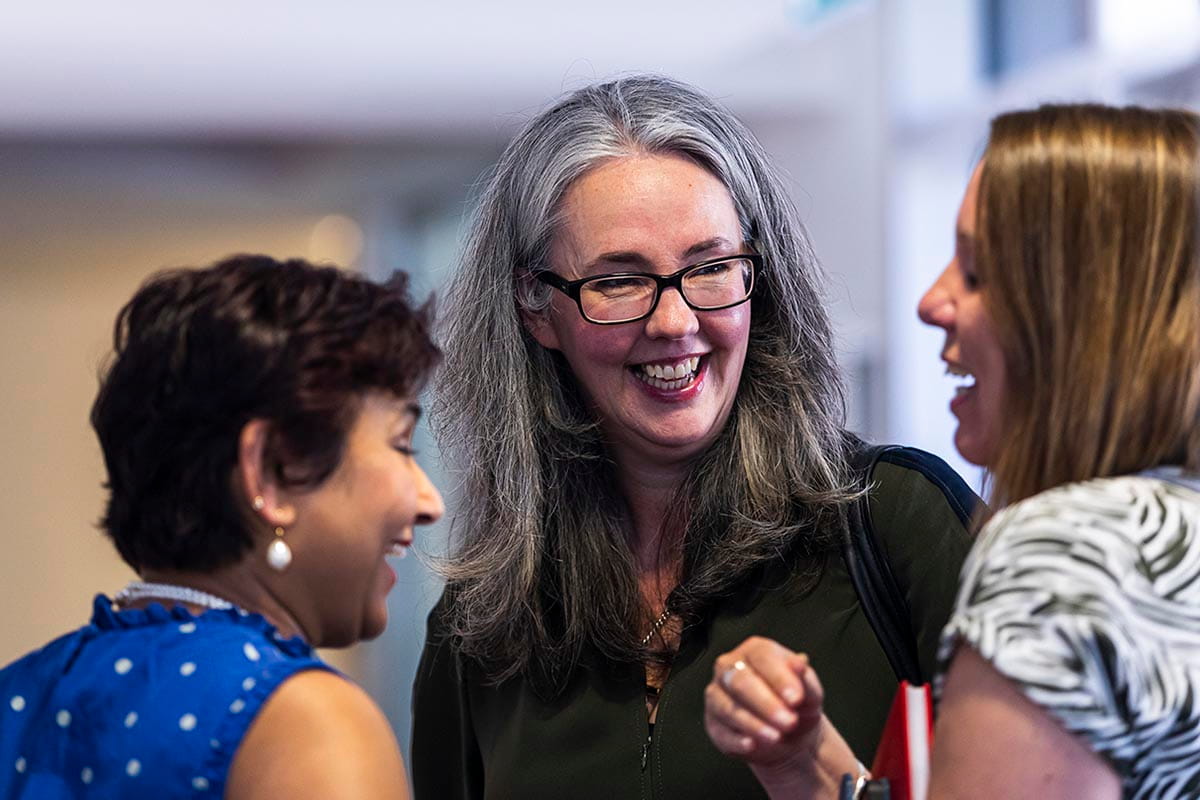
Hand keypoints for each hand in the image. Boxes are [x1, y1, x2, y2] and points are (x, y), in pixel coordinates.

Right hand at [704, 636, 825, 767]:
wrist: (789, 734)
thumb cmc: (797, 705)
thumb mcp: (810, 691)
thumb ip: (805, 677)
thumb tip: (799, 663)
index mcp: (755, 651)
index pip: (762, 657)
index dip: (779, 677)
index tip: (796, 698)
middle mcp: (729, 668)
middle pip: (740, 682)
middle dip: (766, 704)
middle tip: (789, 721)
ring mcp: (717, 695)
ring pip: (728, 708)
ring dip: (753, 724)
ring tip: (776, 737)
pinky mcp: (713, 724)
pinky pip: (721, 732)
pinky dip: (736, 740)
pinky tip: (752, 744)